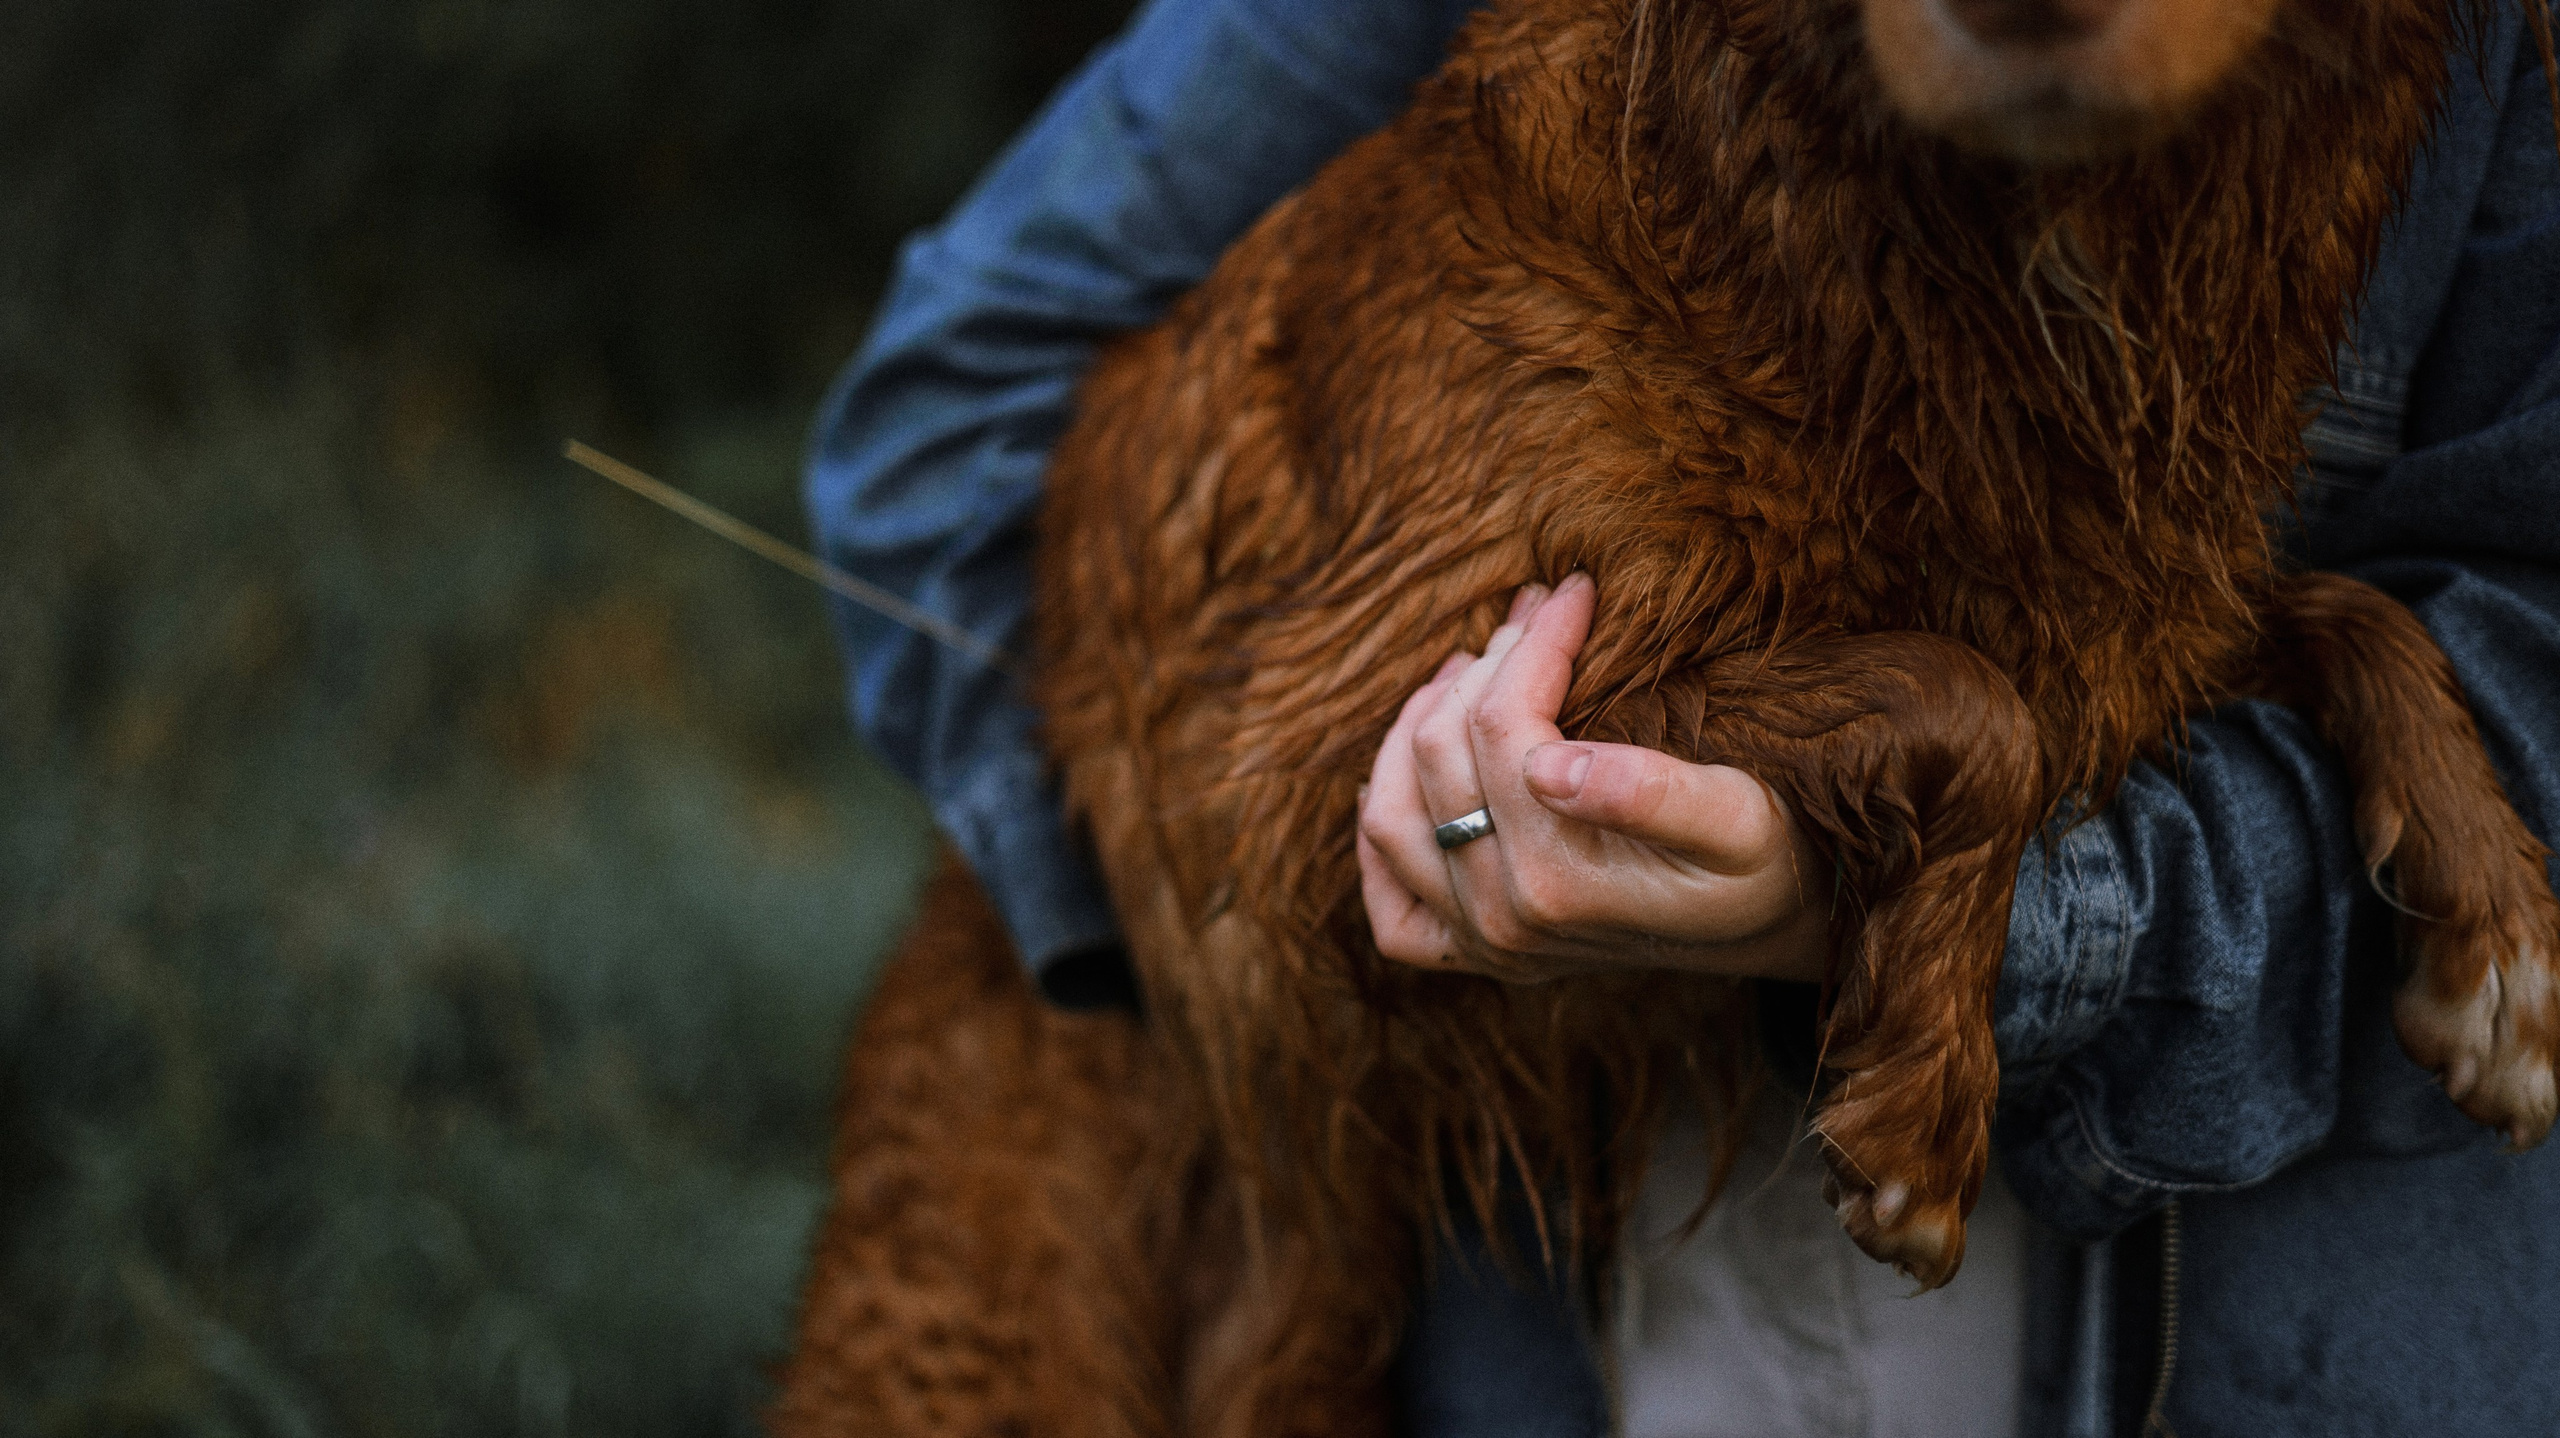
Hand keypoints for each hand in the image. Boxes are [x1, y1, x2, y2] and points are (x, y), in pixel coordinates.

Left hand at [1355, 574, 1829, 983]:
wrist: (1774, 926)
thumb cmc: (1766, 860)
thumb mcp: (1738, 821)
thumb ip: (1653, 794)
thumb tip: (1550, 765)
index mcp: (1562, 880)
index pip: (1504, 724)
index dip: (1535, 642)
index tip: (1575, 589)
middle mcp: (1504, 918)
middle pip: (1441, 752)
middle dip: (1486, 663)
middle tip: (1534, 610)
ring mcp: (1481, 942)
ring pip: (1390, 816)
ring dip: (1416, 727)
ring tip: (1469, 669)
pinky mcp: (1473, 953)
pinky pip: (1389, 904)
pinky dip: (1382, 837)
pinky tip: (1410, 777)